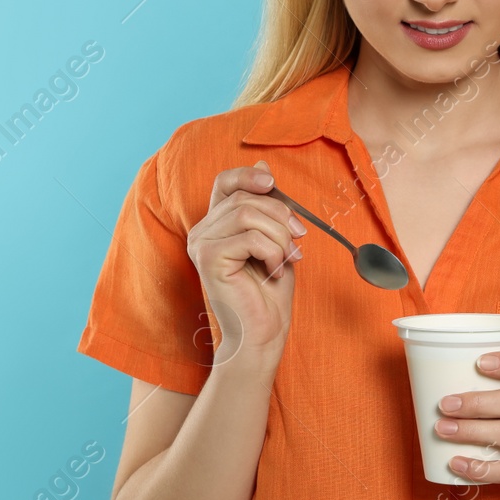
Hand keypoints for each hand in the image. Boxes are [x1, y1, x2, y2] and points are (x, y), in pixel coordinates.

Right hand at [185, 160, 305, 363]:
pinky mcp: (209, 258)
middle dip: (281, 216)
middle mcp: (202, 231)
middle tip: (299, 240)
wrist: (262, 334)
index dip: (248, 176)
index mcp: (216, 225)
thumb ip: (267, 207)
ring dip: (279, 236)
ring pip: (249, 213)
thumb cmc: (268, 292)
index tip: (274, 184)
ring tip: (287, 259)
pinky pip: (250, 237)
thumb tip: (263, 165)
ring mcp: (201, 244)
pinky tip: (275, 270)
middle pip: (246, 197)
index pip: (225, 182)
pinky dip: (273, 252)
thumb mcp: (275, 240)